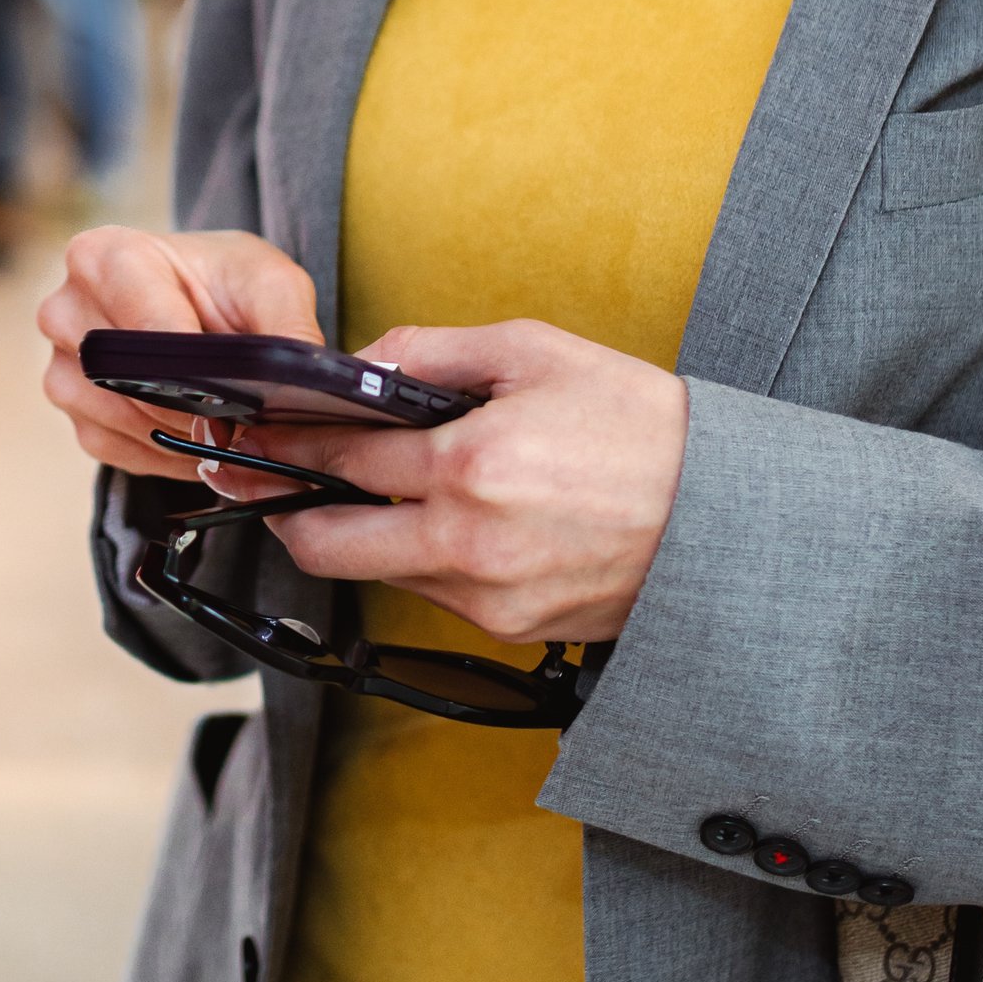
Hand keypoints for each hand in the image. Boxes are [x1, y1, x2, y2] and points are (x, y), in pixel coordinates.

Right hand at [36, 225, 322, 475]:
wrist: (200, 299)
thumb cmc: (227, 282)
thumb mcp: (272, 283)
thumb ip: (286, 327)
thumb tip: (292, 389)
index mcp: (103, 256)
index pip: (144, 329)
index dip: (197, 373)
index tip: (240, 399)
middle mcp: (66, 309)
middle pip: (131, 381)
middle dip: (194, 406)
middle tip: (242, 416)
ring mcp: (62, 366)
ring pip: (125, 423)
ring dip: (183, 433)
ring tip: (224, 418)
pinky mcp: (74, 414)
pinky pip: (120, 451)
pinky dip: (168, 452)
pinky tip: (196, 431)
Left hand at [215, 320, 688, 644]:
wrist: (725, 516)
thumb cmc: (641, 426)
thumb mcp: (535, 353)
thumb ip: (433, 351)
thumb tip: (362, 362)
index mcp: (470, 465)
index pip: (339, 459)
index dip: (287, 444)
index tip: (256, 435)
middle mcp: (469, 543)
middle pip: (329, 546)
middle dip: (290, 513)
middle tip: (278, 483)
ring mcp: (488, 597)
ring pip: (380, 574)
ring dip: (363, 537)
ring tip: (376, 494)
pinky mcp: (512, 629)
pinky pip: (436, 595)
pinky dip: (424, 560)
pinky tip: (449, 523)